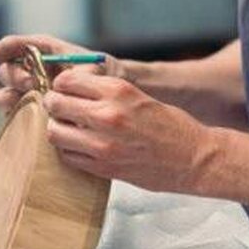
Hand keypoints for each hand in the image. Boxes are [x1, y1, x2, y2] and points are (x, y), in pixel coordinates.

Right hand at [0, 32, 122, 114]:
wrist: (110, 97)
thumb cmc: (102, 75)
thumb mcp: (98, 68)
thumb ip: (84, 72)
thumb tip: (64, 82)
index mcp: (45, 51)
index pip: (17, 45)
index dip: (2, 48)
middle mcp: (32, 70)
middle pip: (6, 71)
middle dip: (14, 76)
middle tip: (31, 83)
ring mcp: (29, 92)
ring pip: (2, 95)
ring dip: (7, 98)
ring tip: (24, 102)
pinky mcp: (30, 112)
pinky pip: (13, 114)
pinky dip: (15, 116)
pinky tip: (27, 118)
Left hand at [42, 70, 216, 194]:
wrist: (194, 159)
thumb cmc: (171, 125)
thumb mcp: (139, 95)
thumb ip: (106, 92)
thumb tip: (75, 88)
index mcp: (118, 91)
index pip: (68, 80)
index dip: (62, 84)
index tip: (64, 89)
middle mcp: (107, 115)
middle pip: (56, 104)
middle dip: (54, 104)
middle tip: (59, 108)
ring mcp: (103, 144)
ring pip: (55, 133)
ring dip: (58, 129)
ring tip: (69, 128)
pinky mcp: (103, 168)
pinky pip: (68, 157)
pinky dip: (68, 150)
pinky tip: (80, 146)